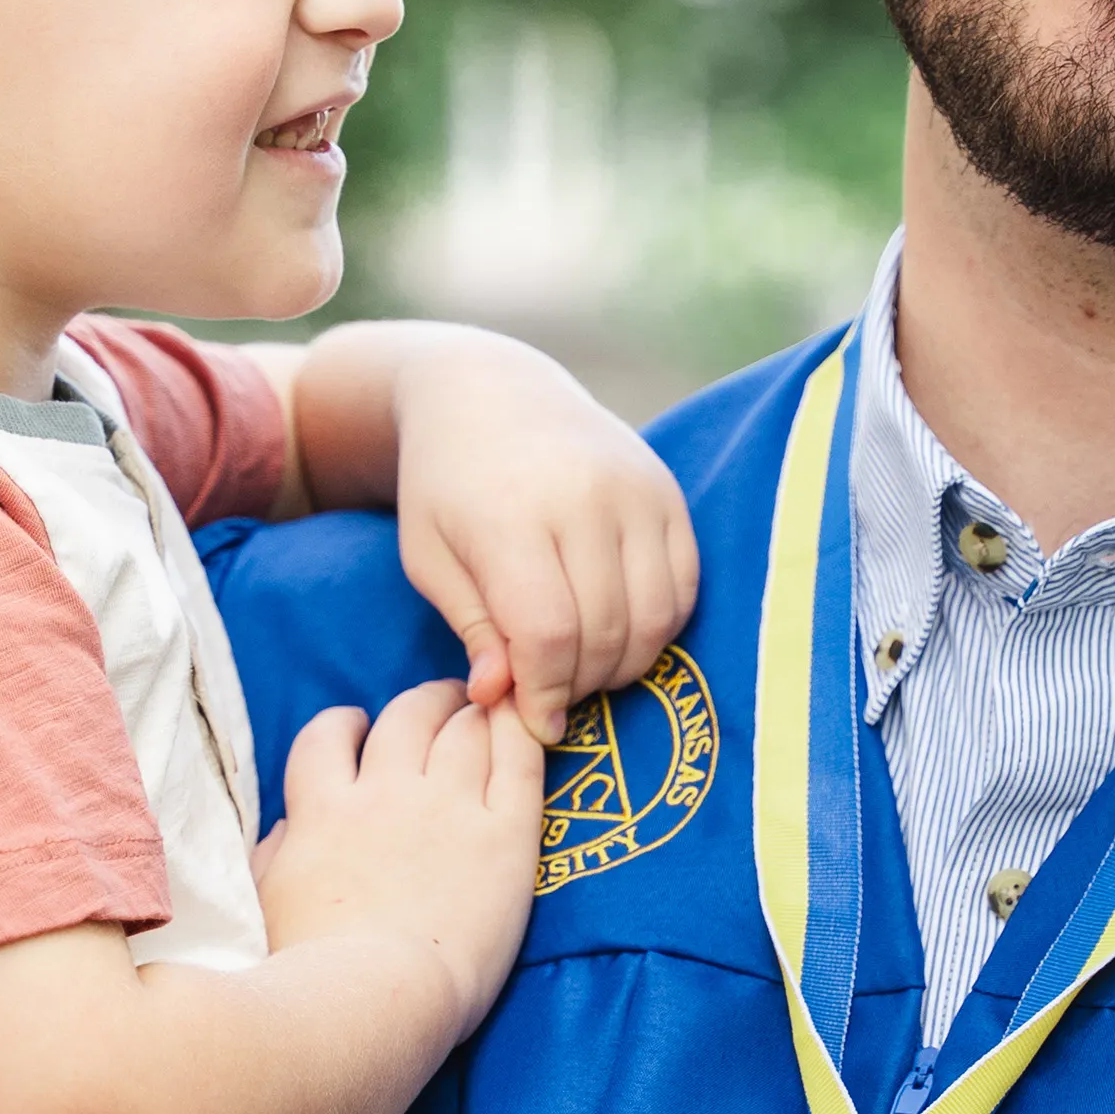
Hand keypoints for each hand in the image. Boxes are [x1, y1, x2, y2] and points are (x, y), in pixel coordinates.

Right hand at [253, 680, 540, 1041]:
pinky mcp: (504, 835)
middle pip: (407, 717)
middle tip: (442, 702)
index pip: (326, 736)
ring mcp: (448, 808)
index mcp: (323, 809)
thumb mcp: (268, 901)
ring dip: (472, 710)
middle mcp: (385, 792)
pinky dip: (519, 733)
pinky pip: (519, 762)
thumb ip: (277, 853)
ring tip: (485, 708)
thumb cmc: (309, 967)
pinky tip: (521, 724)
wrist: (375, 998)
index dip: (344, 724)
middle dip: (425, 702)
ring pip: (463, 728)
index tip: (358, 728)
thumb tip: (288, 829)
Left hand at [384, 335, 696, 744]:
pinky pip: (684, 586)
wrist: (492, 392)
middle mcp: (584, 499)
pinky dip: (658, 627)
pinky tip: (618, 633)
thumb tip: (502, 699)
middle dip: (579, 684)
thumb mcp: (430, 558)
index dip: (544, 694)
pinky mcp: (669, 492)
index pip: (548, 634)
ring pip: (655, 618)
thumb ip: (473, 629)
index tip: (533, 721)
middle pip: (606, 633)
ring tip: (582, 668)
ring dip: (623, 664)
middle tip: (553, 695)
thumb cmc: (446, 486)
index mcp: (512, 517)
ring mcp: (636, 492)